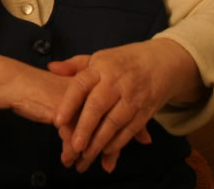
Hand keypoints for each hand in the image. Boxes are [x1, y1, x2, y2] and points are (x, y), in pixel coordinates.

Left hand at [49, 39, 203, 172]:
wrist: (162, 62)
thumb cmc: (123, 61)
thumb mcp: (99, 58)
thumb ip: (75, 65)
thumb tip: (51, 67)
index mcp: (100, 68)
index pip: (81, 85)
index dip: (69, 103)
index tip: (57, 120)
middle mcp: (116, 83)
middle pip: (98, 106)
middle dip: (85, 127)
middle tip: (74, 146)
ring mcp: (132, 98)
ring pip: (114, 122)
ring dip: (100, 141)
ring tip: (86, 155)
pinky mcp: (145, 111)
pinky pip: (130, 130)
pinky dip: (118, 143)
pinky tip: (105, 152)